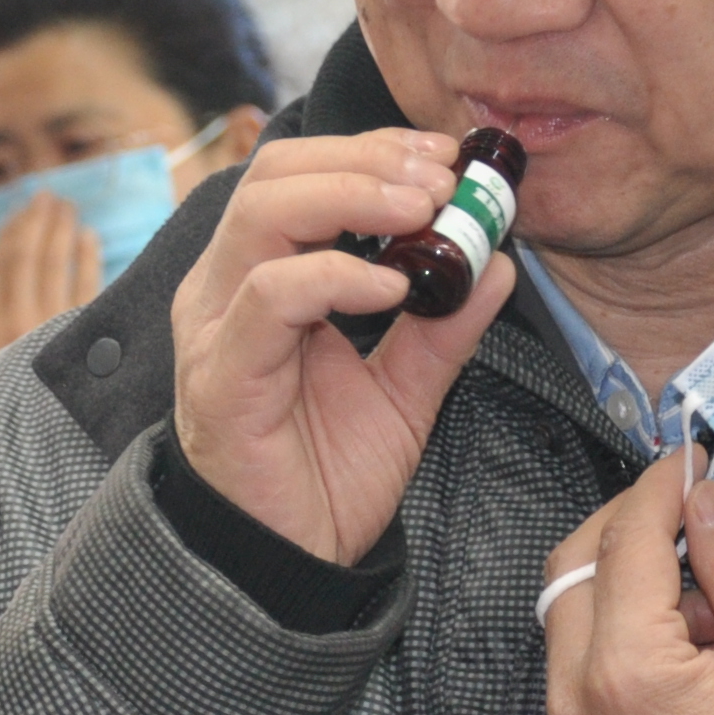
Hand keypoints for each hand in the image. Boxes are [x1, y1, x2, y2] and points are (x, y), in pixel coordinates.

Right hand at [0, 188, 101, 389]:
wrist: (30, 453)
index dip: (11, 231)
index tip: (23, 211)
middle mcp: (11, 321)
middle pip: (27, 256)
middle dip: (38, 220)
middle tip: (49, 197)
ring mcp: (48, 328)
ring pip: (56, 265)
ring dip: (62, 230)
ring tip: (68, 208)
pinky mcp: (81, 338)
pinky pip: (87, 287)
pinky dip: (89, 258)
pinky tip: (91, 238)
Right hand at [170, 129, 503, 564]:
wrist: (293, 563)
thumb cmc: (327, 474)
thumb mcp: (406, 387)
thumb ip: (444, 324)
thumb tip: (498, 262)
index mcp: (259, 277)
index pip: (301, 174)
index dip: (374, 151)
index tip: (450, 158)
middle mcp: (225, 290)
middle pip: (275, 174)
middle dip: (366, 161)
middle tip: (443, 179)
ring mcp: (215, 329)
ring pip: (263, 214)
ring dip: (352, 196)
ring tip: (424, 212)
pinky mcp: (221, 376)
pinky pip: (268, 297)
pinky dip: (335, 275)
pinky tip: (391, 286)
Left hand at [538, 458, 713, 714]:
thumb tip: (706, 497)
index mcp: (631, 671)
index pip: (626, 541)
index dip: (658, 488)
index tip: (689, 464)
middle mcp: (574, 704)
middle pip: (571, 570)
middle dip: (622, 529)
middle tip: (685, 519)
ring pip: (566, 625)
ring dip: (619, 594)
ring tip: (705, 622)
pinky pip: (571, 683)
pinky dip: (612, 653)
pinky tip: (682, 674)